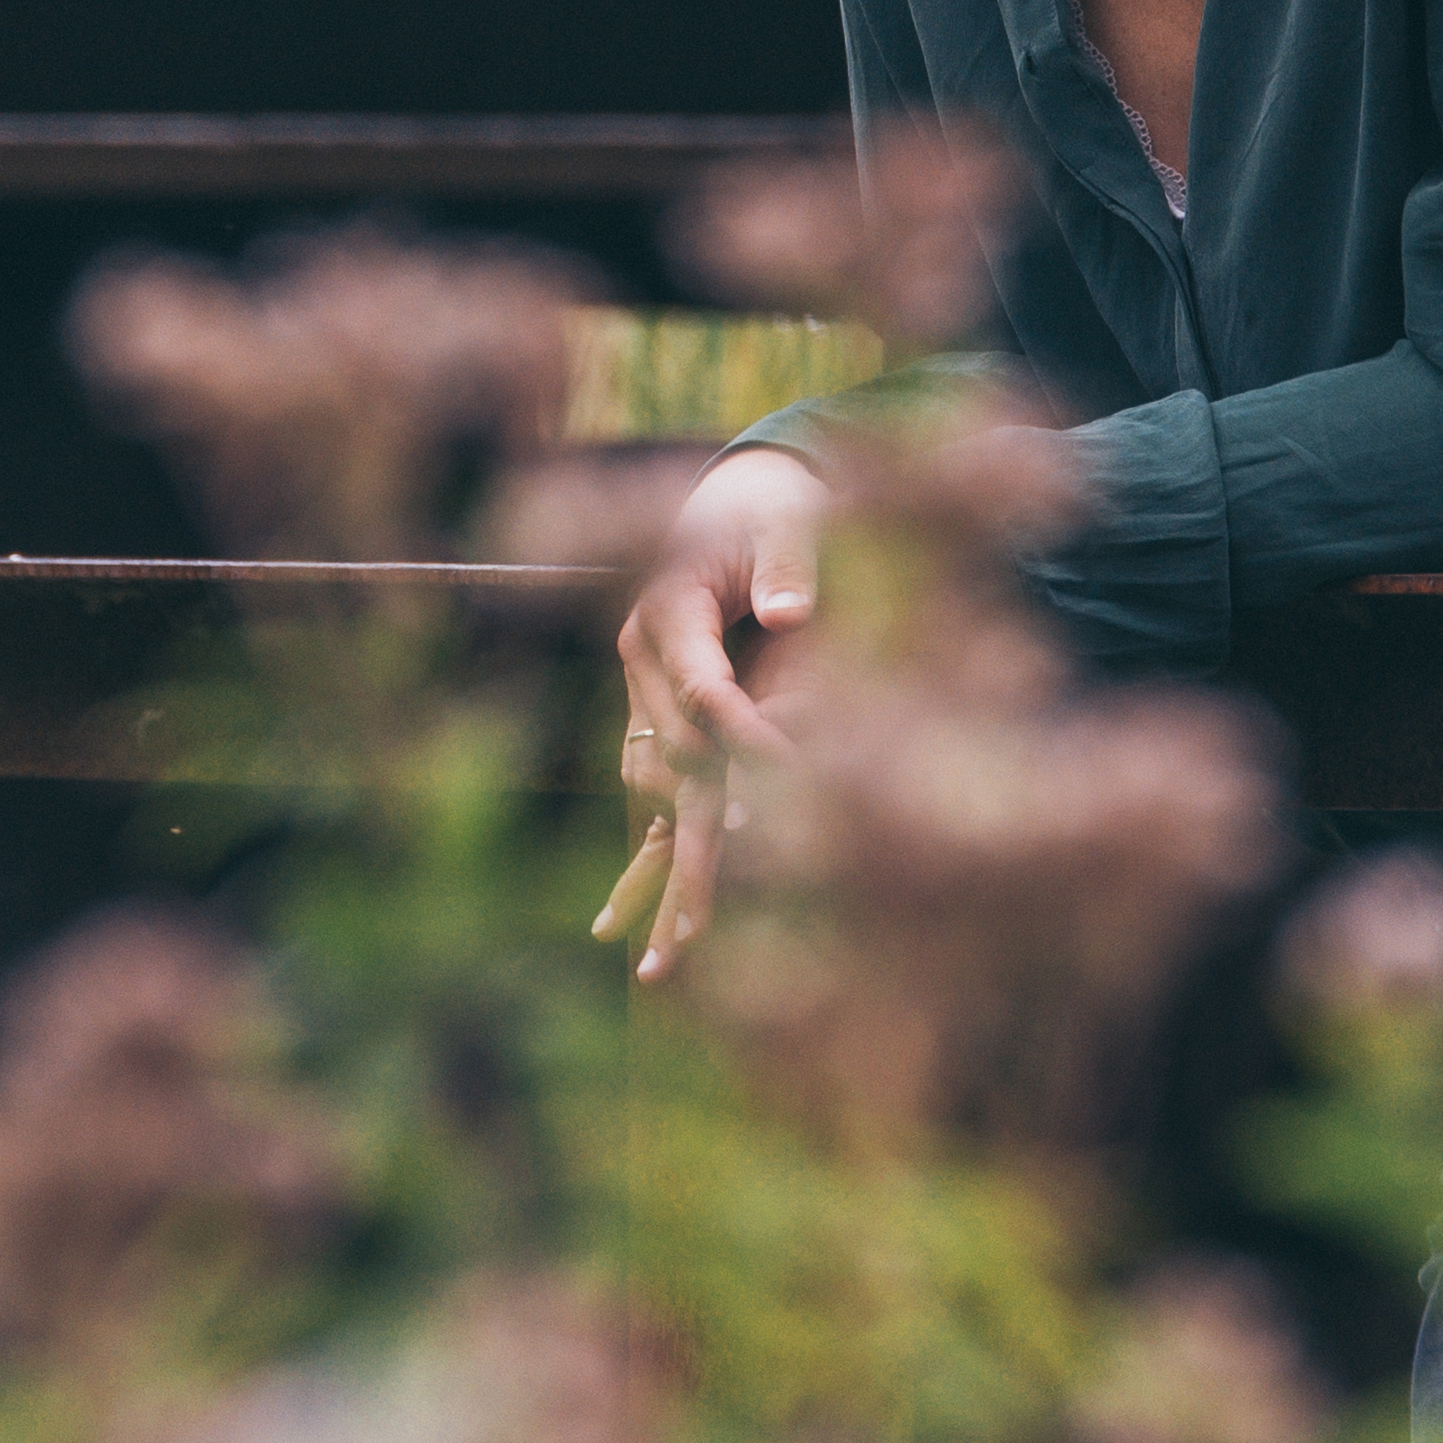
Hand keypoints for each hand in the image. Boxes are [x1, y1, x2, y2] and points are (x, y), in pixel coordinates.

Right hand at [588, 444, 829, 985]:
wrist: (735, 497)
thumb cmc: (770, 508)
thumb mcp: (787, 521)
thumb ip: (789, 563)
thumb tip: (790, 613)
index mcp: (669, 609)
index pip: (703, 692)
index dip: (749, 736)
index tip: (799, 774)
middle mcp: (643, 657)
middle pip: (670, 757)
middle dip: (696, 834)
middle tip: (701, 925)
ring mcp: (644, 688)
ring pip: (654, 782)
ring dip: (673, 854)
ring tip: (674, 946)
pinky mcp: (658, 709)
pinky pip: (659, 782)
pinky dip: (667, 839)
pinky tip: (661, 908)